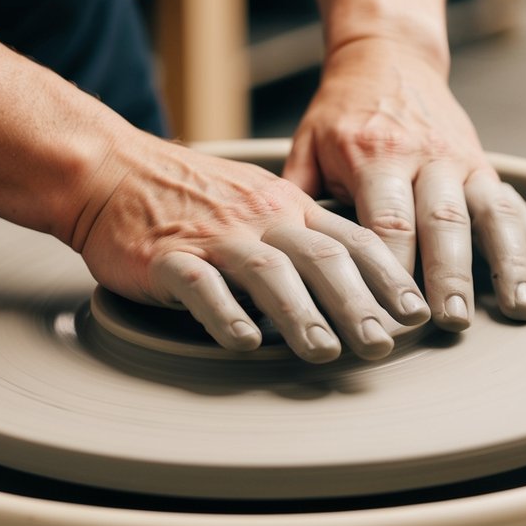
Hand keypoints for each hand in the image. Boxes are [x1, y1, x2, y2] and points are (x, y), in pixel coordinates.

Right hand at [76, 134, 430, 362]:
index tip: (416, 313)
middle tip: (382, 345)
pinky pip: (200, 285)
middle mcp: (260, 217)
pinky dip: (225, 313)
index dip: (388, 277)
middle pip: (320, 258)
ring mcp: (214, 236)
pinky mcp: (166, 256)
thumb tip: (353, 285)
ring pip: (267, 271)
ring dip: (300, 314)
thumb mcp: (258, 202)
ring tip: (324, 353)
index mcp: (288, 206)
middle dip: (357, 303)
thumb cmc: (188, 196)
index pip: (352, 238)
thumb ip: (300, 237)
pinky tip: (243, 342)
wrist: (109, 171)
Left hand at [283, 37, 525, 329]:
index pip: (386, 222)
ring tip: (519, 308)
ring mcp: (461, 158)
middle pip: (442, 221)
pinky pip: (512, 199)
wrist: (387, 56)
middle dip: (450, 275)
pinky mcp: (484, 161)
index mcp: (375, 154)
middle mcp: (425, 155)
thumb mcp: (308, 146)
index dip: (391, 272)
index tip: (390, 316)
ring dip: (508, 261)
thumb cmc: (340, 114)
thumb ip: (297, 199)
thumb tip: (275, 261)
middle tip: (452, 322)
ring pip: (491, 211)